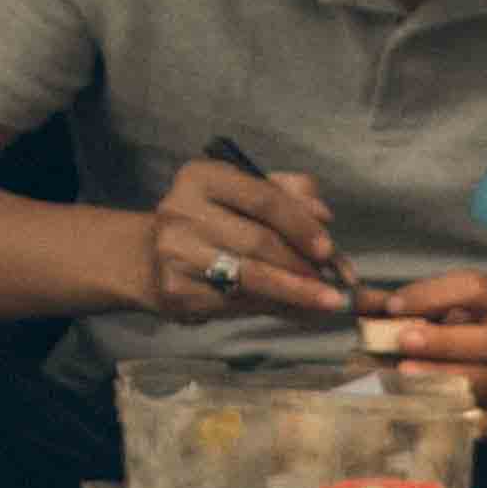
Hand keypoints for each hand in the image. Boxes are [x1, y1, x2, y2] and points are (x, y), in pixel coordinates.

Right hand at [140, 155, 347, 324]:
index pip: (262, 198)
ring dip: (296, 293)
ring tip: (326, 302)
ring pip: (250, 277)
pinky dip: (274, 308)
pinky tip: (296, 310)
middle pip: (258, 242)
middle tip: (333, 284)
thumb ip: (290, 195)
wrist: (153, 257)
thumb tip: (324, 217)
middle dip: (302, 266)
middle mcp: (181, 210)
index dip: (301, 225)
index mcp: (202, 177)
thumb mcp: (247, 193)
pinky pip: (237, 303)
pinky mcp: (176, 290)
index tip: (328, 249)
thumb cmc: (214, 221)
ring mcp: (175, 253)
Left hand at [358, 268, 486, 428]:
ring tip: (404, 375)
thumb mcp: (447, 307)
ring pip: (485, 381)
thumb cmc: (471, 331)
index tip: (392, 305)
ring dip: (444, 378)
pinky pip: (485, 420)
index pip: (474, 289)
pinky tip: (426, 410)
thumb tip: (355, 301)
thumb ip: (402, 303)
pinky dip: (455, 416)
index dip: (432, 294)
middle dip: (445, 340)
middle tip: (403, 340)